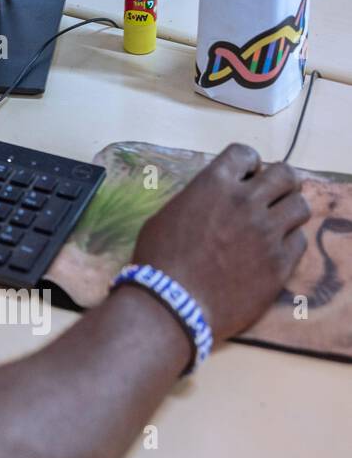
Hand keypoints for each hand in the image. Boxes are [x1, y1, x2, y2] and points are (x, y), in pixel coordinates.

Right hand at [131, 143, 307, 340]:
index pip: (244, 153)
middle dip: (278, 182)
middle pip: (284, 175)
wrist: (172, 303)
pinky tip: (271, 250)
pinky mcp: (280, 263)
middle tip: (268, 196)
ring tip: (275, 223)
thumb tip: (211, 199)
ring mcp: (267, 233)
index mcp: (213, 185)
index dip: (246, 164)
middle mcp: (246, 202)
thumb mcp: (168, 215)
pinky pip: (298, 240)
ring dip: (287, 210)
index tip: (244, 176)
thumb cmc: (158, 259)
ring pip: (299, 205)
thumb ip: (198, 200)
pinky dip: (287, 241)